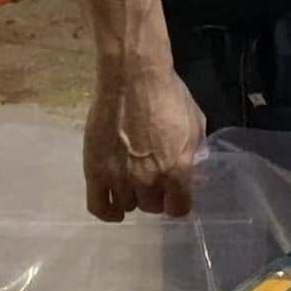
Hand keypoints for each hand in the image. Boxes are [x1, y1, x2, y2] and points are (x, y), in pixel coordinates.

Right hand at [83, 66, 204, 220]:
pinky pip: (98, 206)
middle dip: (155, 196)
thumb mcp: (195, 124)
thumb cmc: (168, 95)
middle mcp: (148, 180)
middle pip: (152, 207)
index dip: (178, 202)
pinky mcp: (95, 171)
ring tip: (132, 181)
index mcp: (178, 170)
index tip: (174, 194)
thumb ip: (193, 154)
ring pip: (127, 206)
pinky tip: (114, 209)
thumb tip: (191, 173)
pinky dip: (107, 212)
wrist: (132, 77)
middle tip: (152, 179)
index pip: (179, 208)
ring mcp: (119, 177)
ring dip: (132, 196)